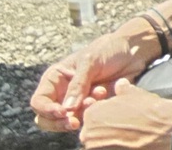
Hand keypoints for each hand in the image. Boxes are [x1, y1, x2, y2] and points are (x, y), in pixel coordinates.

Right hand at [31, 27, 157, 131]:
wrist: (132, 51)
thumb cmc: (107, 50)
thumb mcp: (90, 62)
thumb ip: (78, 85)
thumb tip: (67, 110)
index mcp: (55, 79)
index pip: (39, 101)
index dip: (46, 110)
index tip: (63, 112)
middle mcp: (62, 93)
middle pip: (48, 119)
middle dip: (60, 122)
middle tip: (76, 122)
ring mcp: (77, 102)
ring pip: (69, 121)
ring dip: (83, 114)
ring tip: (99, 93)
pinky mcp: (93, 108)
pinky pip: (88, 119)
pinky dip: (95, 112)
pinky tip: (106, 93)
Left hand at [78, 79, 171, 148]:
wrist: (166, 131)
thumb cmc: (149, 112)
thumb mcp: (134, 94)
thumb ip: (122, 90)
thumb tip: (120, 85)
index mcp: (92, 115)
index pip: (91, 117)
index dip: (105, 117)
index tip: (117, 119)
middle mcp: (90, 135)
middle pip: (92, 134)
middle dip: (105, 132)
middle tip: (123, 130)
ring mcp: (98, 149)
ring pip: (100, 145)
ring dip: (110, 142)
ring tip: (127, 139)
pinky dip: (118, 148)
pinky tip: (130, 144)